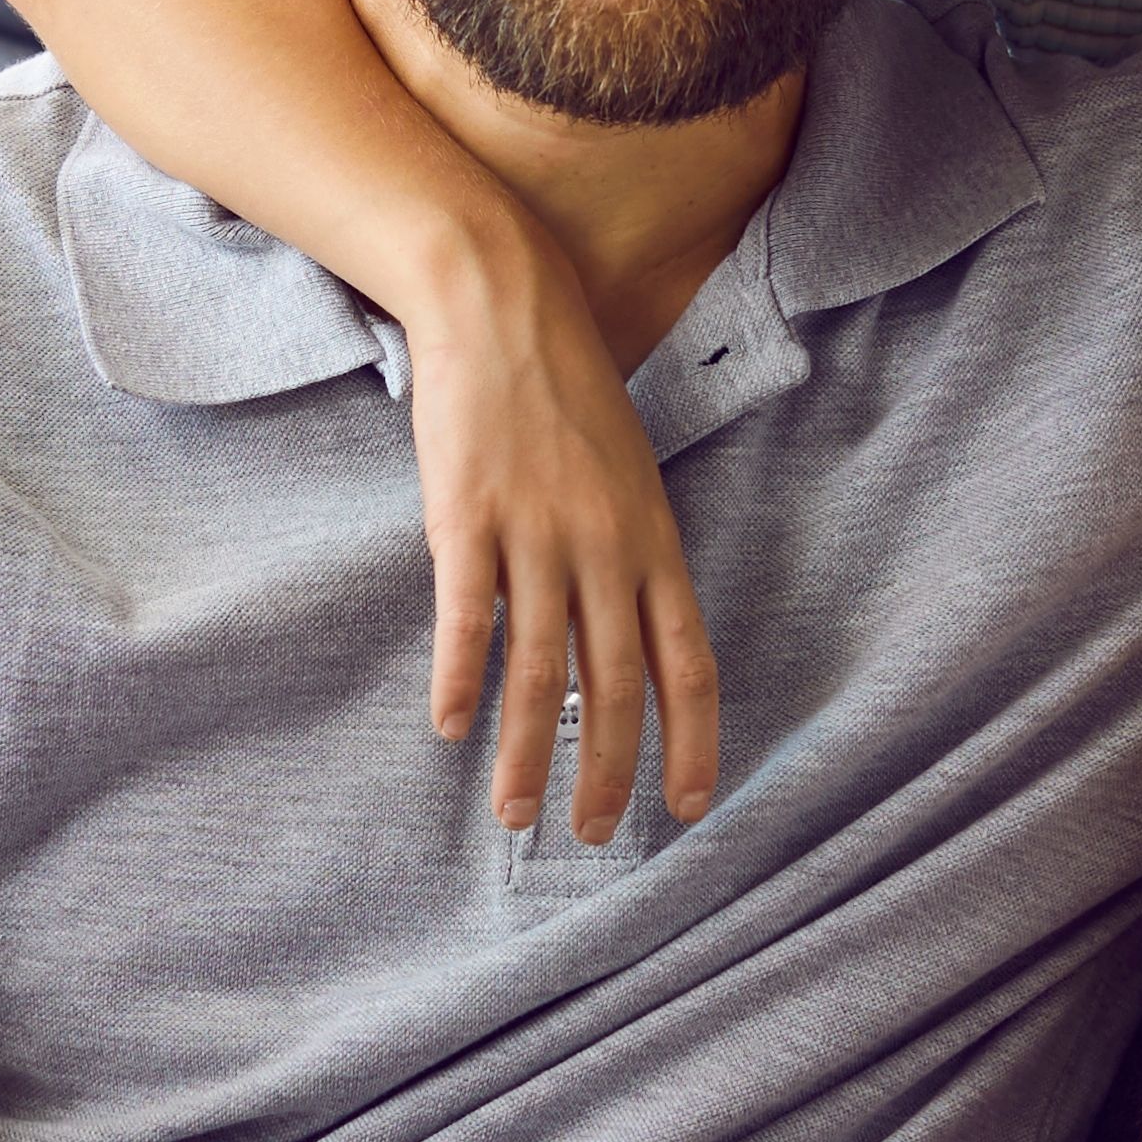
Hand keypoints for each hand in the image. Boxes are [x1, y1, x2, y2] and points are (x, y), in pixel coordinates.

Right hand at [412, 246, 721, 839]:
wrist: (501, 305)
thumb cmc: (564, 389)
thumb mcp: (626, 474)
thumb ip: (628, 556)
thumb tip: (623, 638)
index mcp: (653, 541)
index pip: (688, 665)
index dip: (693, 744)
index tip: (688, 807)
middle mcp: (605, 547)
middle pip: (616, 688)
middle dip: (606, 775)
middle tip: (590, 836)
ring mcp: (536, 533)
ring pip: (541, 672)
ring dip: (526, 755)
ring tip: (514, 817)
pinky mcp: (466, 518)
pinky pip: (466, 619)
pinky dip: (459, 680)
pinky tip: (448, 727)